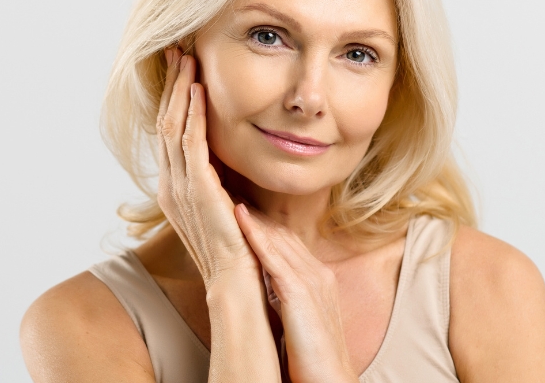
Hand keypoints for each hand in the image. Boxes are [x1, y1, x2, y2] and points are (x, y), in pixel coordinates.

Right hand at [156, 47, 259, 286]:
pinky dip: (192, 113)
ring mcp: (180, 187)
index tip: (181, 70)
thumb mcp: (225, 207)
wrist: (237, 283)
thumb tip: (230, 158)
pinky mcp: (197, 188)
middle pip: (165, 122)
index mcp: (175, 189)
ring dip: (179, 89)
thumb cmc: (238, 250)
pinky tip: (198, 89)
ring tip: (186, 58)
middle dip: (171, 85)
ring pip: (172, 125)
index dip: (173, 99)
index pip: (169, 133)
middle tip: (177, 51)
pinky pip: (190, 141)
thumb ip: (221, 182)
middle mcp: (171, 185)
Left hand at [235, 203, 358, 382]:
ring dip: (251, 214)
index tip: (235, 204)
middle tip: (227, 184)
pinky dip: (257, 236)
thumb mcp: (299, 320)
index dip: (260, 222)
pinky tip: (239, 219)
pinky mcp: (302, 295)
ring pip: (278, 238)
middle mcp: (317, 273)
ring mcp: (312, 282)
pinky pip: (276, 258)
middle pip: (282, 231)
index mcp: (317, 279)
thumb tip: (265, 288)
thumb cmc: (313, 359)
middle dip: (253, 209)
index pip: (286, 241)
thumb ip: (286, 298)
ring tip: (227, 190)